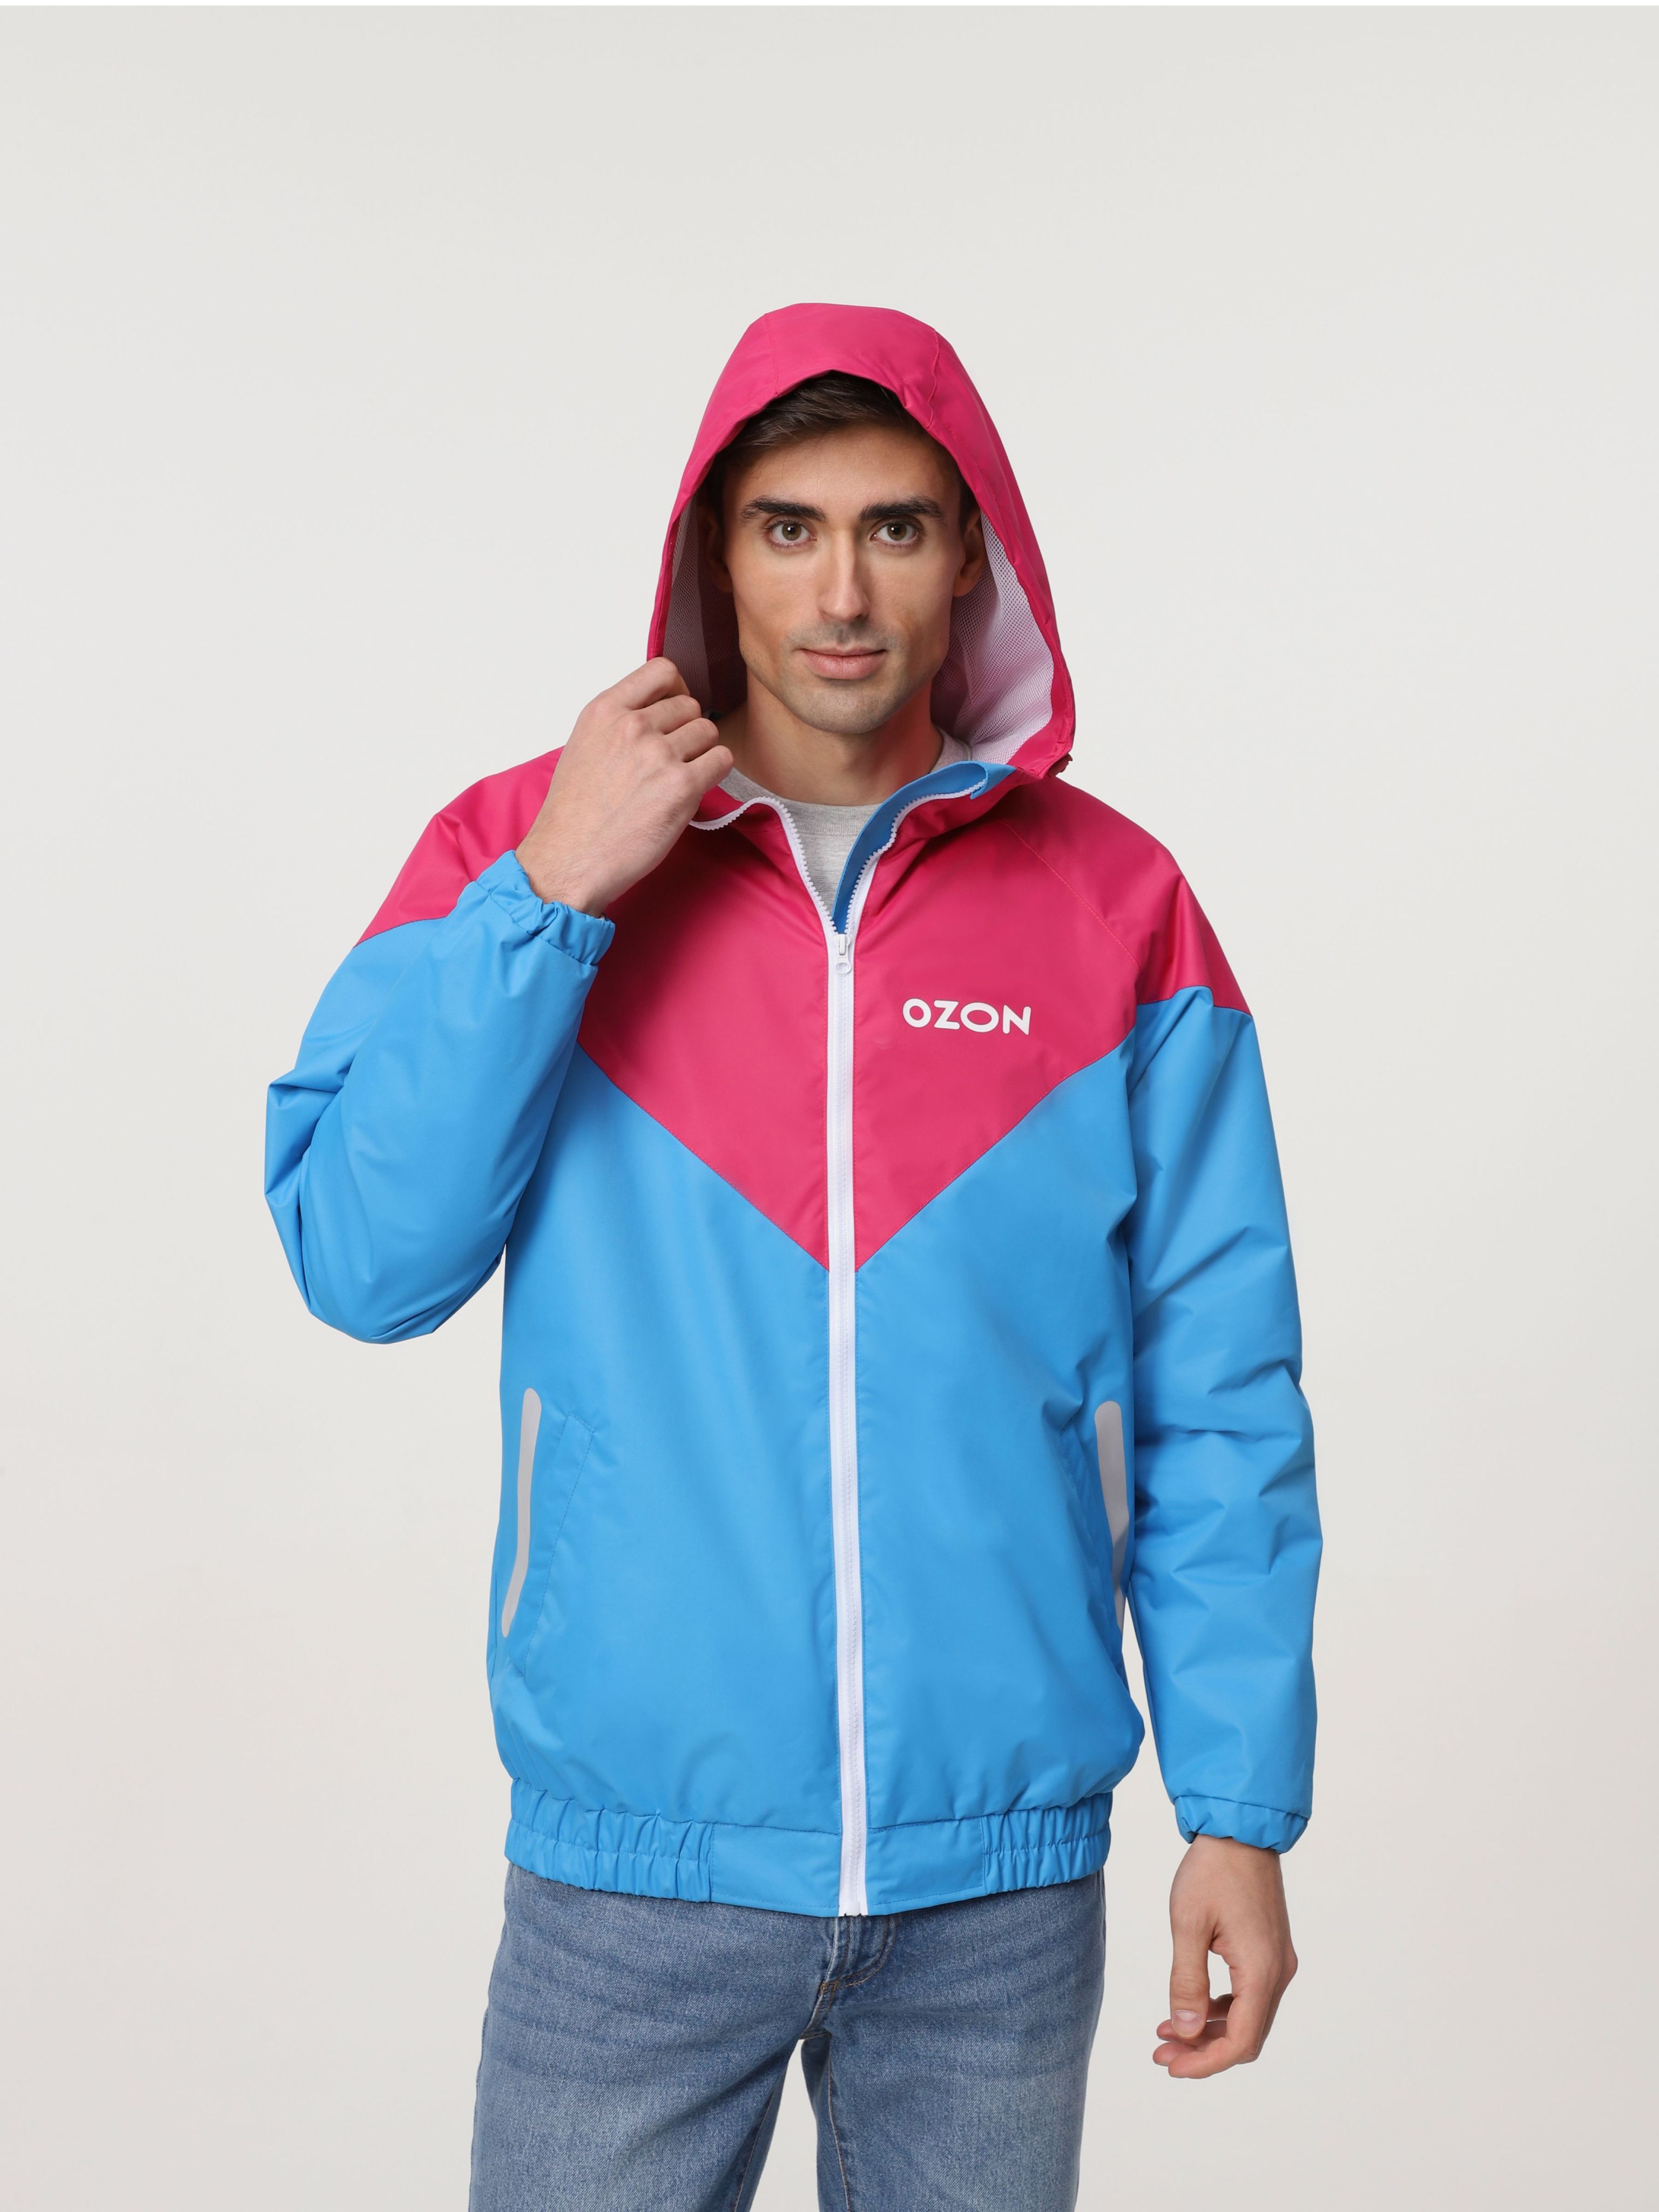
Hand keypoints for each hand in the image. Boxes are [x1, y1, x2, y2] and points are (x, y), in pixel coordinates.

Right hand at [516, 658, 731, 914]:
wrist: (569, 860)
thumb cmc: (574, 814)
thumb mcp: (584, 747)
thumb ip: (618, 723)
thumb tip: (657, 715)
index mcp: (605, 710)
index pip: (661, 670)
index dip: (676, 689)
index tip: (673, 711)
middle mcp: (632, 725)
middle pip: (689, 705)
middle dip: (686, 731)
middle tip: (671, 761)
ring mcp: (659, 754)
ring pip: (708, 731)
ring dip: (701, 753)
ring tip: (677, 779)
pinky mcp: (682, 786)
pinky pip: (722, 760)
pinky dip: (715, 773)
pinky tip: (694, 789)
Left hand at [1154, 1835, 1297, 2078]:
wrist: (1240, 1830)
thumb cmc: (1212, 1870)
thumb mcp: (1188, 1924)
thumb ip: (1186, 1981)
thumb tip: (1184, 2031)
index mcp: (1261, 1970)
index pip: (1240, 2041)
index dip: (1206, 2062)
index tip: (1171, 2066)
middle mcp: (1278, 1972)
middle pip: (1246, 2036)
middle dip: (1204, 2051)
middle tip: (1162, 2052)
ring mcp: (1277, 1962)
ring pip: (1248, 2018)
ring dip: (1210, 2031)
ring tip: (1167, 2032)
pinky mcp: (1270, 1951)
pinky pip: (1249, 1995)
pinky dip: (1220, 2009)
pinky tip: (1189, 2006)